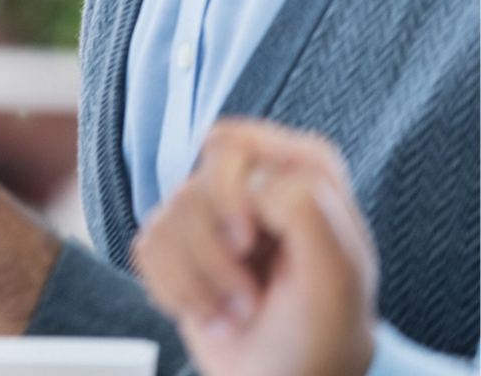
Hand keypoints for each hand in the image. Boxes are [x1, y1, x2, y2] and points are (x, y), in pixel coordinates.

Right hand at [132, 119, 376, 375]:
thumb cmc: (321, 338)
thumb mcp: (337, 278)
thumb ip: (309, 210)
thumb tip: (255, 186)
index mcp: (300, 174)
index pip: (233, 146)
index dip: (228, 194)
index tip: (248, 244)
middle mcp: (253, 186)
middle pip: (192, 189)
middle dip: (211, 254)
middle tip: (247, 296)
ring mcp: (213, 215)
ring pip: (164, 222)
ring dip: (198, 285)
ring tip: (237, 313)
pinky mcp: (179, 245)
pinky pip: (146, 249)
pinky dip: (176, 292)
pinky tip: (212, 313)